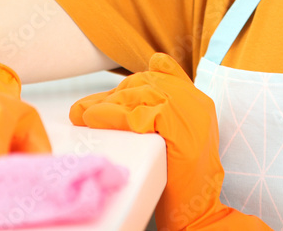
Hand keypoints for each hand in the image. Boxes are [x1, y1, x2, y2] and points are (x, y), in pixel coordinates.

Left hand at [69, 53, 268, 229]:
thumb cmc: (180, 179)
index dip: (131, 83)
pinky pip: (140, 115)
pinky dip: (114, 117)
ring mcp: (191, 115)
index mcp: (197, 100)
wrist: (198, 209)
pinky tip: (96, 121)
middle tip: (85, 110)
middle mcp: (196, 102)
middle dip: (112, 96)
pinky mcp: (180, 130)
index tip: (108, 95)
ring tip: (84, 116)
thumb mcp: (174, 137)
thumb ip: (159, 110)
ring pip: (141, 96)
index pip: (163, 72)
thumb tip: (127, 89)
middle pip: (147, 84)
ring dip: (107, 105)